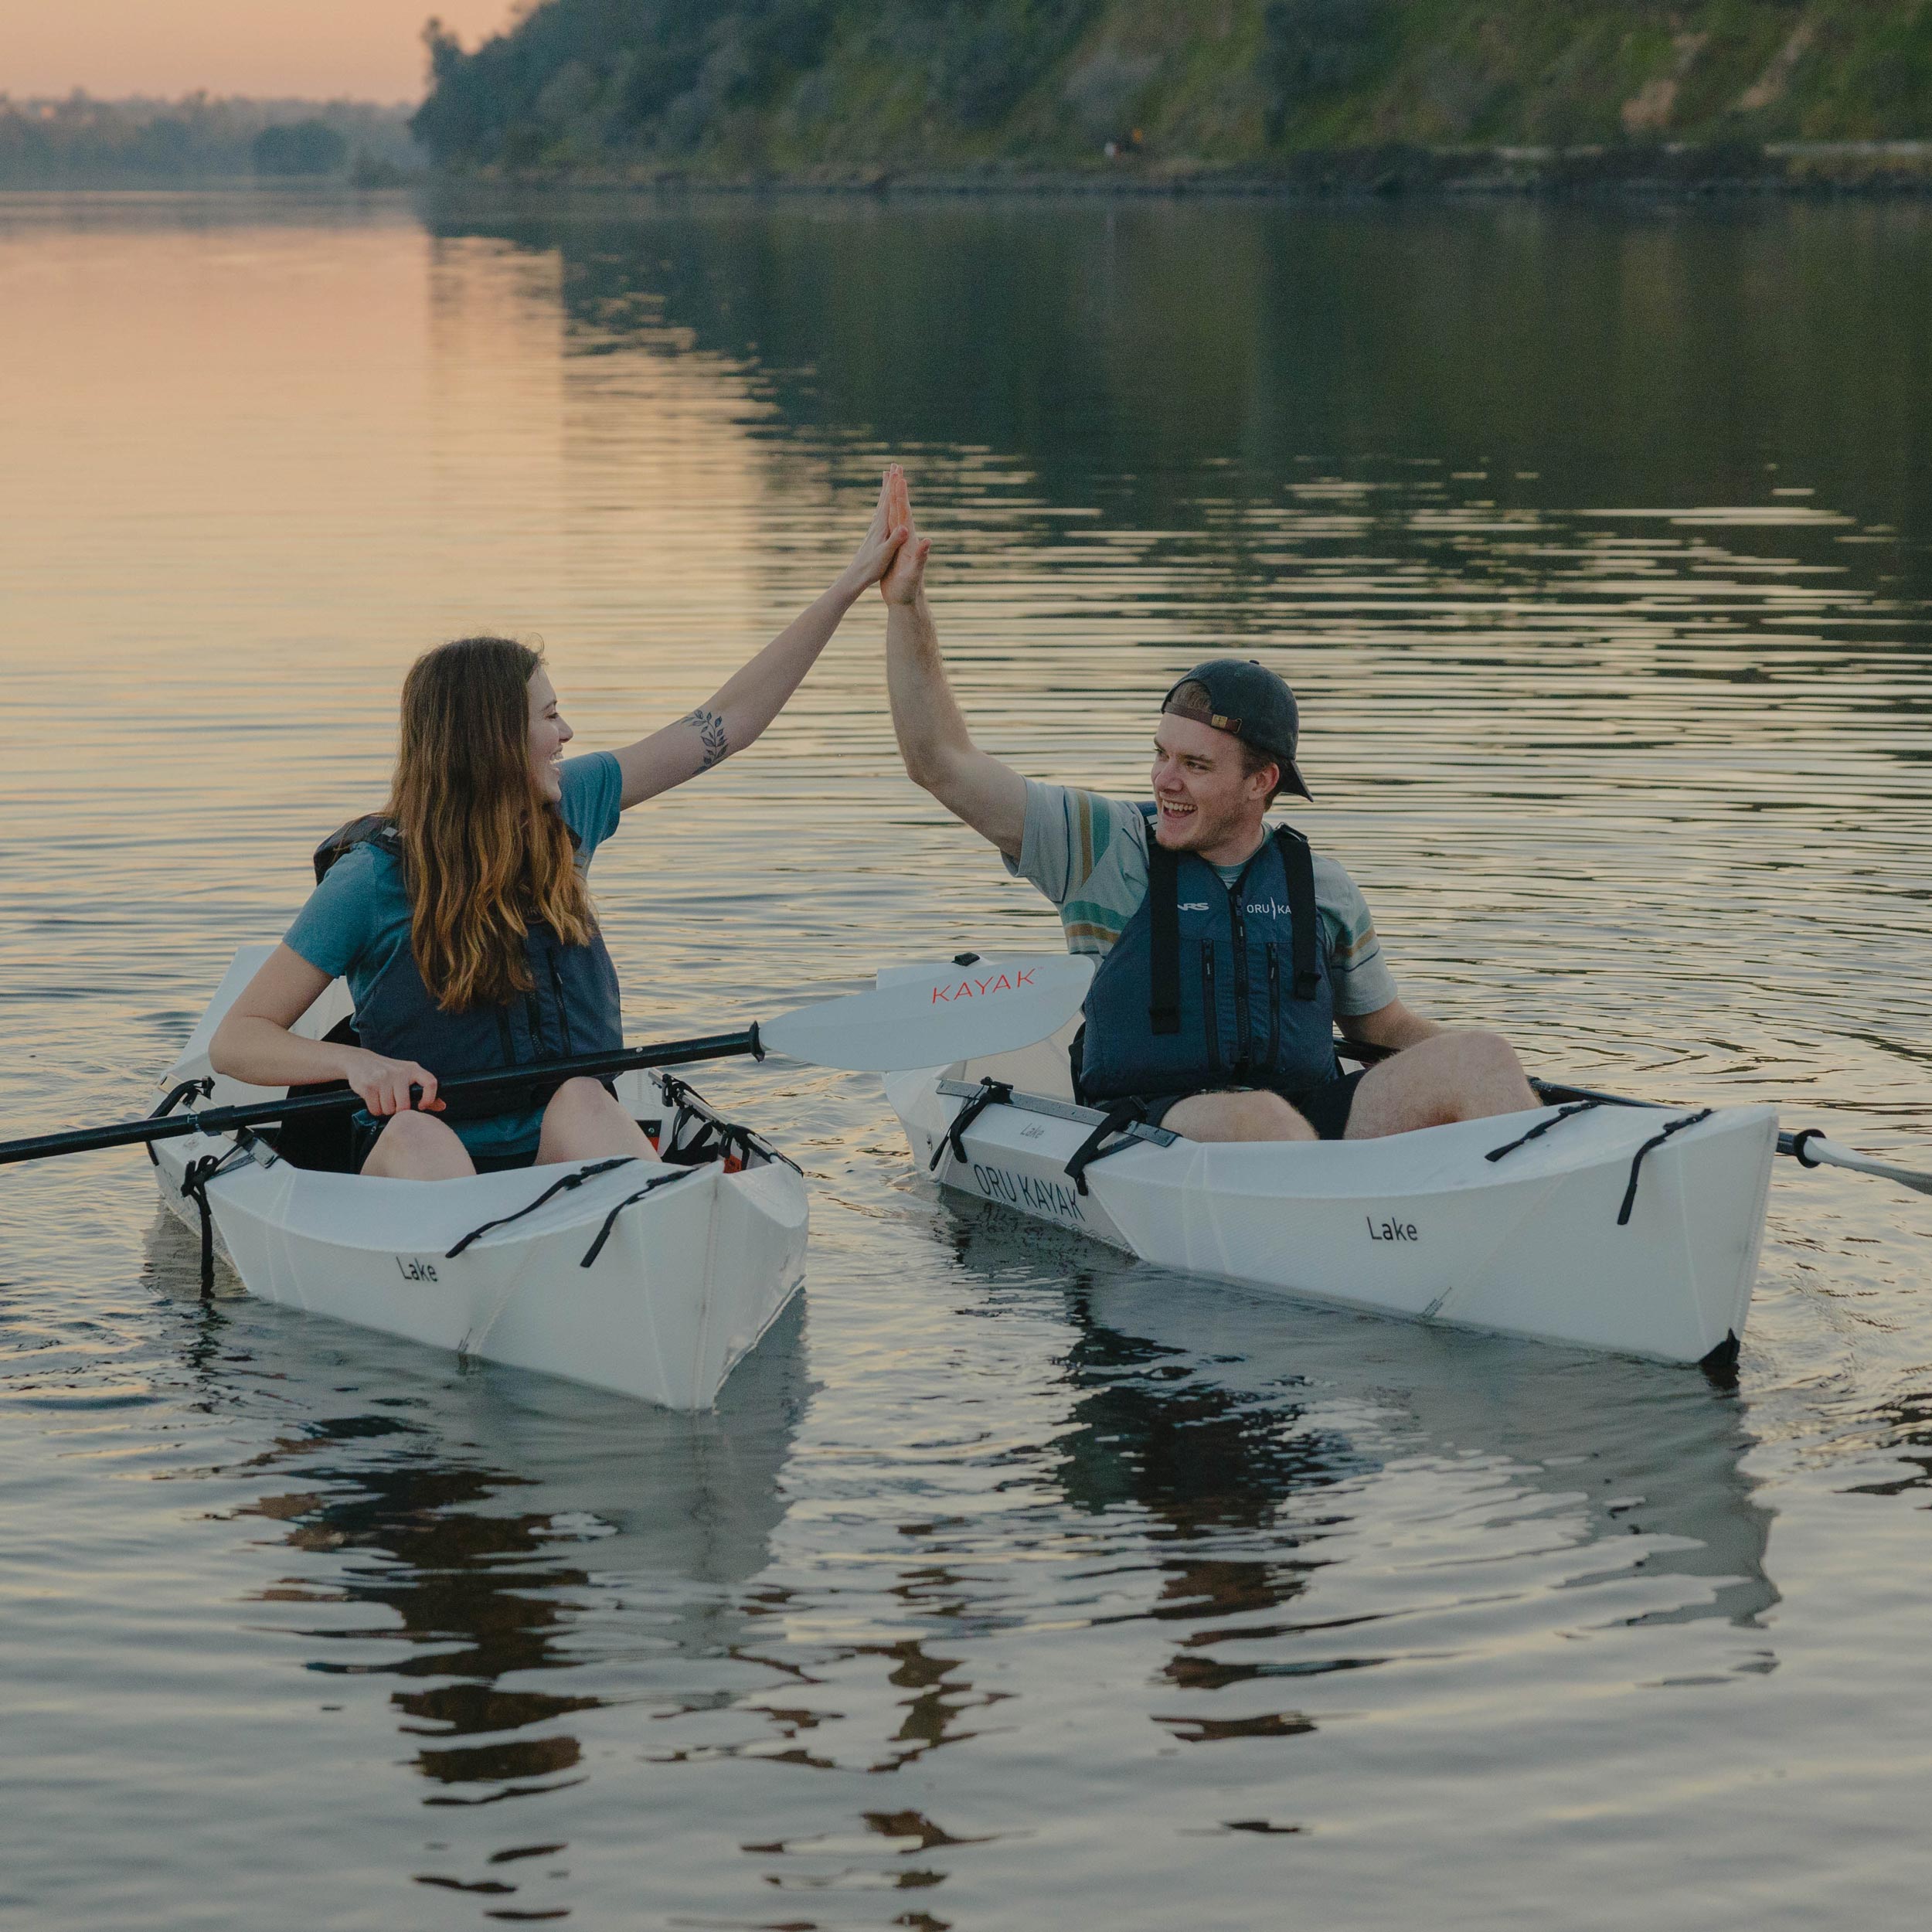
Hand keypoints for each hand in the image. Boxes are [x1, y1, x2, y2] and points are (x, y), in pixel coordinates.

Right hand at [339, 1048, 443, 1115]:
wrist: (359, 1061)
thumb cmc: (388, 1071)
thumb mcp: (407, 1076)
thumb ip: (424, 1091)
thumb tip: (441, 1106)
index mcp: (413, 1069)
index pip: (430, 1082)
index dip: (430, 1098)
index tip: (421, 1106)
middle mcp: (399, 1072)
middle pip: (404, 1106)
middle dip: (398, 1110)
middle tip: (394, 1103)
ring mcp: (383, 1078)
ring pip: (389, 1110)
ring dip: (385, 1110)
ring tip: (382, 1098)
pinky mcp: (369, 1086)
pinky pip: (375, 1110)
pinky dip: (375, 1109)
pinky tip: (374, 1099)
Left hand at [838, 465, 909, 596]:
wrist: (855, 576)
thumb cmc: (871, 567)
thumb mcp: (885, 555)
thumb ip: (895, 540)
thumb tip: (904, 527)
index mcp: (881, 526)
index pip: (889, 500)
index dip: (894, 485)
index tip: (898, 469)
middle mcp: (877, 524)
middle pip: (885, 497)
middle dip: (890, 481)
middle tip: (895, 465)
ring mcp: (874, 528)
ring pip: (882, 504)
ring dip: (886, 490)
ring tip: (887, 477)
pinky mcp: (874, 534)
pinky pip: (880, 514)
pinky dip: (883, 504)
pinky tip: (883, 504)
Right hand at [879, 465, 929, 605]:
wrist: (907, 601)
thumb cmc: (910, 589)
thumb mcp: (915, 574)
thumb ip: (922, 557)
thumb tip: (928, 541)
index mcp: (909, 540)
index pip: (904, 513)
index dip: (901, 495)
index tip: (899, 477)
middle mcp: (907, 537)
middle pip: (902, 508)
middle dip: (898, 488)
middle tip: (896, 468)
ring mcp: (902, 542)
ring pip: (896, 514)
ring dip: (893, 497)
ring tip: (892, 482)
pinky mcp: (896, 548)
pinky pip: (891, 525)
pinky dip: (888, 514)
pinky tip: (887, 509)